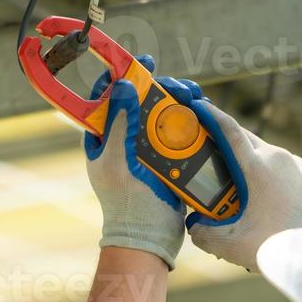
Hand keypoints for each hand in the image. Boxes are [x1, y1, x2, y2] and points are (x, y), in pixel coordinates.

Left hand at [83, 56, 186, 268]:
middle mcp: (122, 140)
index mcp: (102, 139)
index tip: (137, 64)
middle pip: (138, 101)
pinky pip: (176, 132)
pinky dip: (187, 120)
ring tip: (191, 94)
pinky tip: (198, 112)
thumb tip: (121, 86)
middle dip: (156, 86)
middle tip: (174, 82)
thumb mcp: (118, 161)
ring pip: (159, 114)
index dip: (119, 77)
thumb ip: (119, 124)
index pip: (105, 99)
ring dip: (175, 100)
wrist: (149, 237)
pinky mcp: (167, 159)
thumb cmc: (126, 204)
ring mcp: (145, 149)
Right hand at [167, 84, 301, 271]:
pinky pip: (277, 167)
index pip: (228, 129)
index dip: (208, 114)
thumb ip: (205, 235)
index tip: (196, 105)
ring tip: (230, 189)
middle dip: (220, 142)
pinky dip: (261, 174)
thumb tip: (194, 226)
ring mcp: (295, 165)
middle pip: (242, 138)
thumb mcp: (234, 246)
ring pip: (260, 154)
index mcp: (258, 168)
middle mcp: (277, 158)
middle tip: (203, 154)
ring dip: (242, 163)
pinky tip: (256, 200)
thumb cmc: (286, 246)